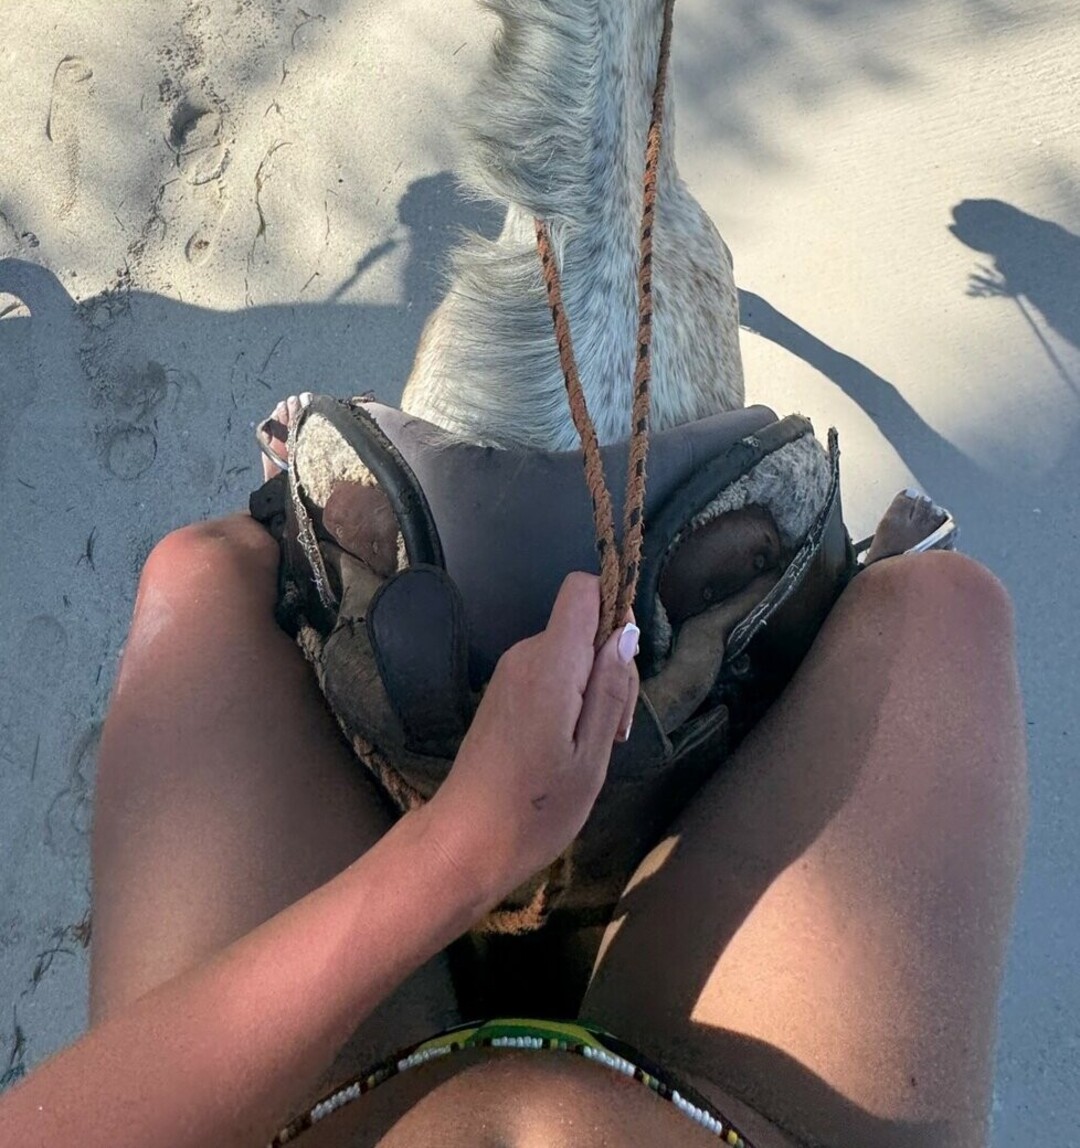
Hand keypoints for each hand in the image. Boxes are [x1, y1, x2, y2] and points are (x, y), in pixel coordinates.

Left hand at [427, 573, 639, 906]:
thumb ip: (610, 690)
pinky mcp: (504, 694)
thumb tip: (625, 633)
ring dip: (595, 690)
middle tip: (617, 732)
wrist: (464, 842)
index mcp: (548, 664)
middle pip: (583, 626)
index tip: (627, 664)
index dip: (613, 610)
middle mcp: (525, 656)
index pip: (581, 590)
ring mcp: (510, 675)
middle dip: (612, 667)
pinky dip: (572, 700)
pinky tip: (570, 748)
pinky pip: (551, 674)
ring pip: (571, 653)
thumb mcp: (591, 757)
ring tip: (593, 749)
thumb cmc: (534, 810)